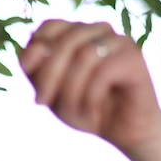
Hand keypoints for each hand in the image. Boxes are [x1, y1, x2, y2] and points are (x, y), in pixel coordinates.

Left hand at [19, 20, 160, 152]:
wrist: (125, 133)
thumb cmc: (87, 110)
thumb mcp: (52, 94)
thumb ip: (37, 72)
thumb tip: (27, 56)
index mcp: (78, 32)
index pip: (49, 28)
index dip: (34, 56)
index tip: (35, 89)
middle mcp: (99, 30)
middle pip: (64, 41)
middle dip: (48, 76)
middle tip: (44, 104)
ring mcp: (119, 41)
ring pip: (84, 54)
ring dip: (71, 90)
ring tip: (73, 112)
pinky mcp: (134, 57)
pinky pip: (103, 71)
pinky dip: (90, 97)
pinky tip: (90, 113)